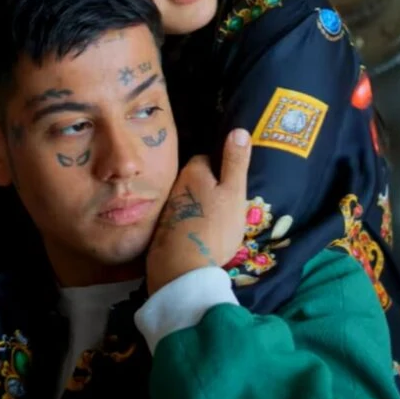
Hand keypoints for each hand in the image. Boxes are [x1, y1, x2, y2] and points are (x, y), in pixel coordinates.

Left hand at [146, 128, 251, 294]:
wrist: (183, 269)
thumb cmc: (214, 227)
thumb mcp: (234, 192)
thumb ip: (235, 162)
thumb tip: (238, 129)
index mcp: (193, 171)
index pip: (206, 158)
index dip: (220, 168)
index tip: (231, 182)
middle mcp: (174, 185)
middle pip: (194, 179)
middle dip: (207, 187)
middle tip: (225, 204)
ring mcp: (166, 209)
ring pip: (185, 200)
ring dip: (196, 206)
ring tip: (212, 220)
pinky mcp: (162, 231)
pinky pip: (178, 219)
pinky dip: (187, 224)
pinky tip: (196, 235)